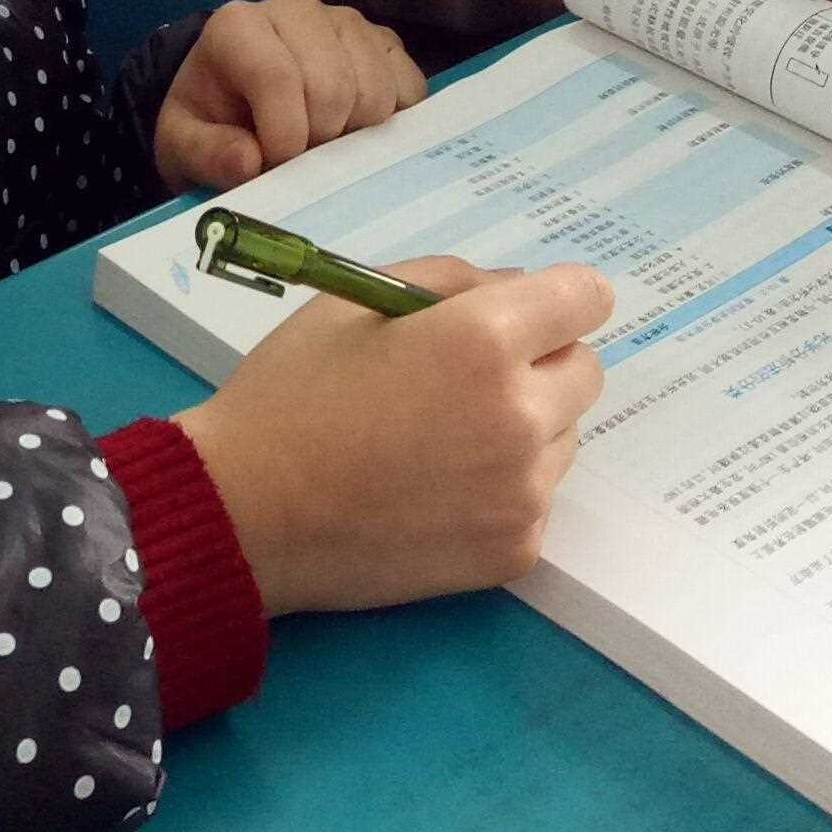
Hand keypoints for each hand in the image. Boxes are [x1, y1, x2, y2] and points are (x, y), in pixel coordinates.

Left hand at [152, 0, 423, 190]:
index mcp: (238, 26)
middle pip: (333, 87)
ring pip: (375, 90)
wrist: (231, 97)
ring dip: (354, 134)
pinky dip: (391, 121)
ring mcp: (347, 21)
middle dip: (318, 140)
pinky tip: (358, 129)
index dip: (284, 135)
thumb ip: (208, 154)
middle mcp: (297, 9)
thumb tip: (250, 163)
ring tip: (323, 142)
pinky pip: (409, 87)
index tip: (273, 164)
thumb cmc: (208, 117)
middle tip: (298, 156)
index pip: (278, 76)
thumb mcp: (183, 143)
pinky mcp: (384, 41)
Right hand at [178, 256, 612, 613]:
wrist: (245, 514)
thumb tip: (515, 289)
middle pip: (585, 371)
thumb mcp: (353, 302)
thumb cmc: (289, 395)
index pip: (586, 298)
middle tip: (467, 379)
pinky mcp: (515, 551)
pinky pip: (536, 499)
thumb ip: (449, 280)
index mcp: (483, 341)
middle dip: (541, 363)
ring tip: (441, 440)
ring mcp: (523, 492)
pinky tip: (435, 491)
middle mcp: (521, 416)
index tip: (524, 313)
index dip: (556, 299)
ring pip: (564, 438)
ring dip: (526, 428)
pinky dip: (502, 490)